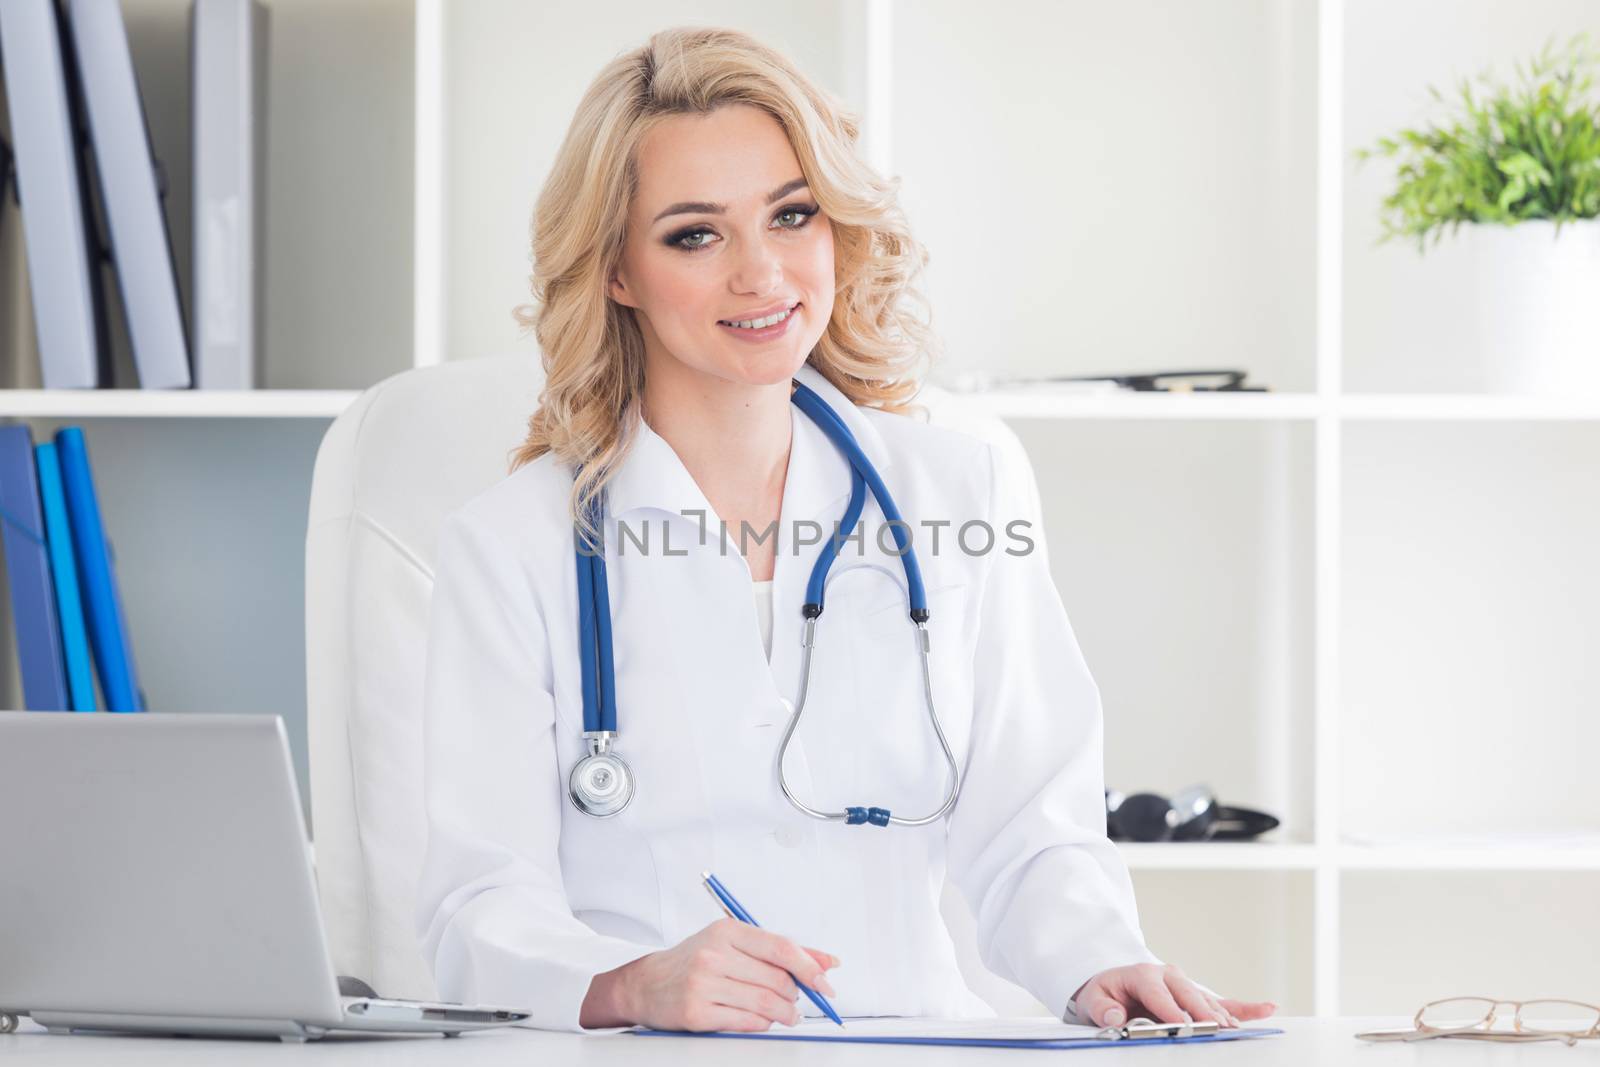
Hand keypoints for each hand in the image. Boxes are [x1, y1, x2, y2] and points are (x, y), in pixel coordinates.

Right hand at [582, 917, 838, 1031]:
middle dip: (796, 995)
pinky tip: (763, 1020)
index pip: (781, 948)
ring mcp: (703, 984)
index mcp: (727, 931)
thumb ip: (779, 950)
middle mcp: (714, 954)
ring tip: (788, 1015)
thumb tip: (826, 961)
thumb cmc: (696, 961)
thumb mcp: (734, 944)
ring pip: (764, 1004)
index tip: (826, 981)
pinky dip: (763, 1025)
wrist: (646, 983)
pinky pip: (746, 1023)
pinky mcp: (696, 1012)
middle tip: (798, 1001)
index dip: (809, 967)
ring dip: (785, 1014)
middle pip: (776, 979)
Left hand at [1071, 963, 1276, 1029]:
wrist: (1113, 986)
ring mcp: (1185, 986)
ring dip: (1221, 1016)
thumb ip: (1102, 1009)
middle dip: (1201, 1013)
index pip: (1158, 994)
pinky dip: (1244, 1007)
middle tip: (1214, 1029)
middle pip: (1188, 995)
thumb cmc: (1106, 993)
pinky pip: (1223, 1002)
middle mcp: (1168, 977)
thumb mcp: (1094, 999)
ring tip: (1235, 1030)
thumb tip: (1115, 1017)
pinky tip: (1266, 1009)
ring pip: (1206, 1001)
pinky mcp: (1196, 997)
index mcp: (1143, 975)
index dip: (1170, 1010)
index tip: (1182, 1025)